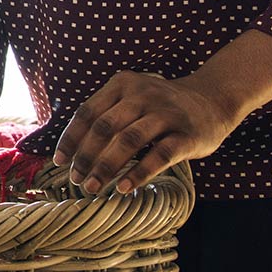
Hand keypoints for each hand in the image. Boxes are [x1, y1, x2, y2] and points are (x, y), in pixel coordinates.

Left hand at [53, 70, 241, 193]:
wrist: (212, 99)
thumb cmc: (160, 106)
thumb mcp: (131, 98)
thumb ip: (105, 114)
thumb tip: (70, 148)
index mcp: (122, 84)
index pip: (88, 112)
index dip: (71, 138)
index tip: (59, 161)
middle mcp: (142, 95)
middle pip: (105, 127)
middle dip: (86, 156)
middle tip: (75, 180)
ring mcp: (166, 113)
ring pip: (129, 141)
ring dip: (107, 167)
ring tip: (93, 187)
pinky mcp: (187, 135)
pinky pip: (160, 155)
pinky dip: (139, 173)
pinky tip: (124, 187)